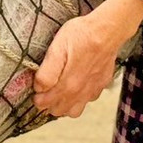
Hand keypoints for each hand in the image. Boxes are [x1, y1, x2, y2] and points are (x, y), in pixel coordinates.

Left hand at [33, 0, 142, 118]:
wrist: (107, 31)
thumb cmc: (80, 36)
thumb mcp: (56, 49)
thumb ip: (47, 72)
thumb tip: (39, 88)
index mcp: (67, 85)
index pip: (46, 103)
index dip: (37, 98)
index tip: (35, 91)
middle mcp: (80, 92)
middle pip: (59, 110)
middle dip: (49, 104)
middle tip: (44, 92)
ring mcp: (92, 90)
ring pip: (74, 111)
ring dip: (64, 106)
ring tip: (59, 93)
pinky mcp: (101, 84)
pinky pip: (88, 100)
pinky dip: (80, 98)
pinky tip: (76, 86)